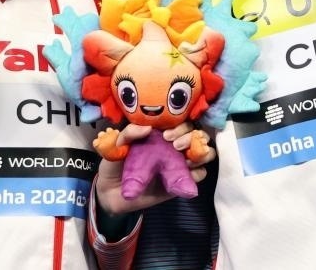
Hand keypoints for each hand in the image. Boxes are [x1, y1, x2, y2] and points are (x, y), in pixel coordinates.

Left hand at [94, 122, 215, 215]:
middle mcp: (174, 146)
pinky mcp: (181, 182)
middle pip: (197, 134)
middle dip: (191, 137)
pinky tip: (188, 173)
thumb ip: (129, 133)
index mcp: (160, 133)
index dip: (180, 125)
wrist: (111, 193)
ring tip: (186, 160)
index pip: (181, 121)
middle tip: (175, 146)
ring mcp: (179, 164)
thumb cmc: (115, 163)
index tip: (166, 135)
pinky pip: (200, 175)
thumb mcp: (116, 145)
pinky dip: (199, 172)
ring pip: (204, 152)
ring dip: (201, 153)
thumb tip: (147, 128)